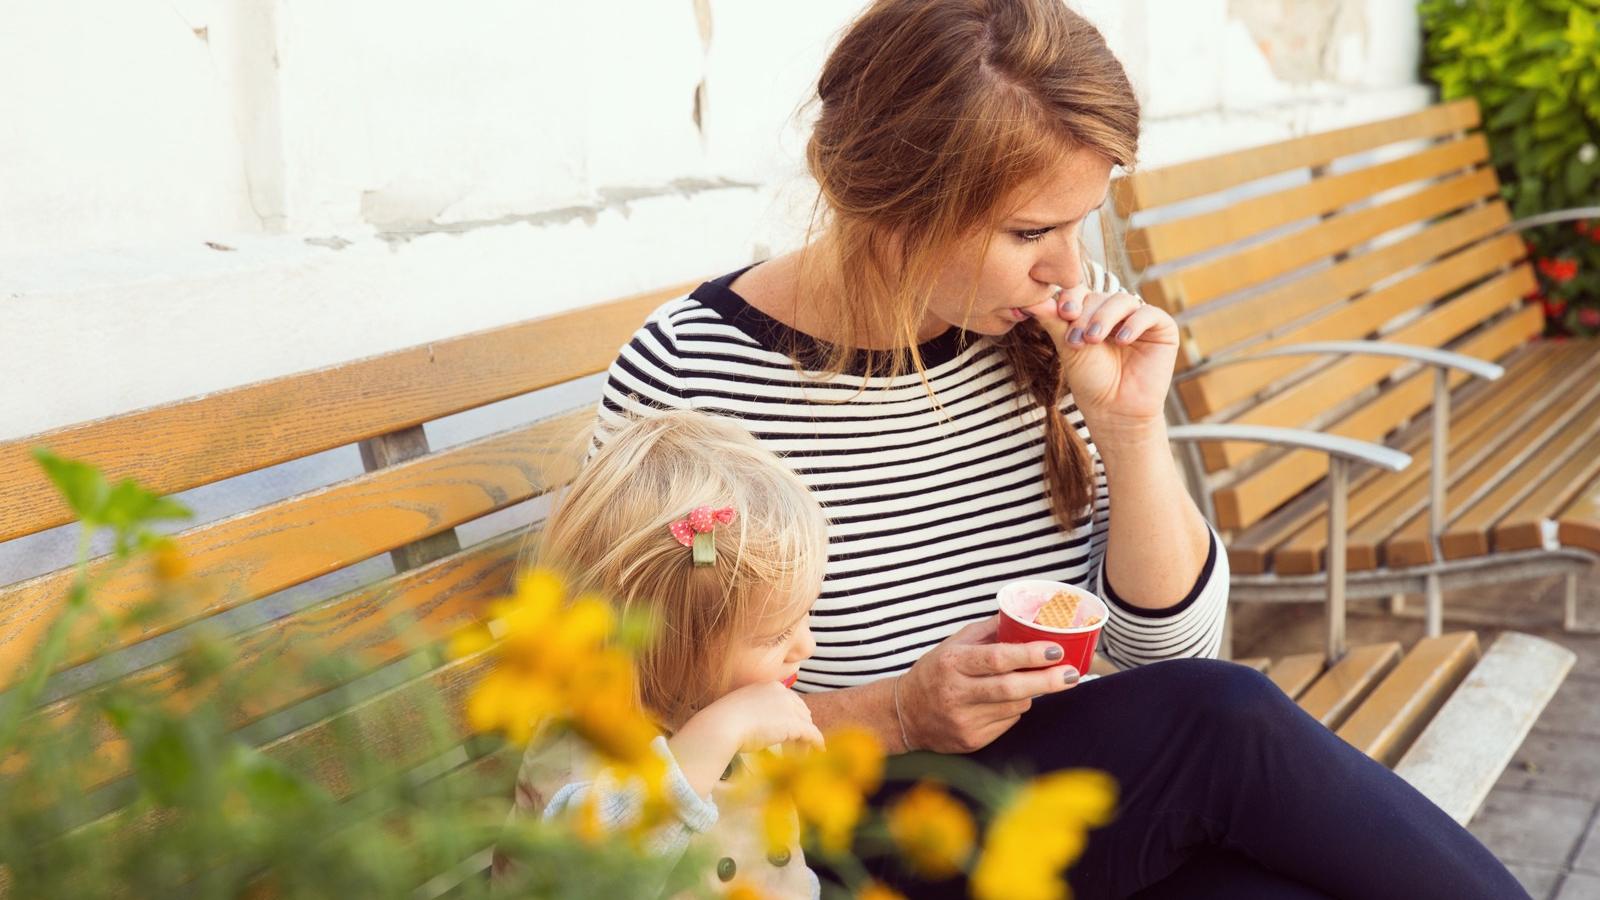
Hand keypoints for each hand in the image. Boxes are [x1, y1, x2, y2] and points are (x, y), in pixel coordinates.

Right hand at [700, 681, 825, 752]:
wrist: (722, 724)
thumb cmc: (724, 719)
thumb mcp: (741, 707)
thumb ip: (754, 710)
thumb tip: (758, 723)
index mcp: (770, 686)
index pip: (789, 700)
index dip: (791, 716)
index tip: (789, 730)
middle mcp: (783, 692)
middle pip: (801, 711)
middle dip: (800, 727)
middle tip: (797, 744)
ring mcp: (789, 707)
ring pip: (806, 723)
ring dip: (805, 738)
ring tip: (802, 753)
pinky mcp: (793, 724)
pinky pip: (811, 733)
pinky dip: (817, 742)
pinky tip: (820, 751)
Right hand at [897, 616, 1079, 753]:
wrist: (905, 715)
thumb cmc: (935, 673)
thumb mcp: (953, 645)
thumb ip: (987, 631)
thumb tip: (1022, 614)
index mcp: (952, 663)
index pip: (997, 658)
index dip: (1030, 654)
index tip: (1056, 650)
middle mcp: (956, 693)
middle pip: (1011, 688)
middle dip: (1047, 681)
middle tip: (1072, 674)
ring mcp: (964, 720)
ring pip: (1015, 706)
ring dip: (1029, 692)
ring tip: (1025, 682)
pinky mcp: (972, 740)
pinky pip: (1009, 722)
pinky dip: (1014, 709)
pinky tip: (1001, 702)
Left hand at [1023, 284, 1179, 431]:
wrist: (1115, 410)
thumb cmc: (1090, 380)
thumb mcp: (1068, 348)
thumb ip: (1053, 321)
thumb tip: (1029, 300)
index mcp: (1091, 311)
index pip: (1080, 291)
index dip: (1071, 297)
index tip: (1062, 313)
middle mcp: (1115, 311)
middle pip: (1099, 296)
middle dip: (1085, 315)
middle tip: (1077, 339)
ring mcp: (1138, 317)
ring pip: (1122, 301)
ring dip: (1105, 318)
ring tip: (1093, 340)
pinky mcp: (1162, 328)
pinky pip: (1149, 314)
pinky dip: (1134, 324)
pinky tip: (1123, 340)